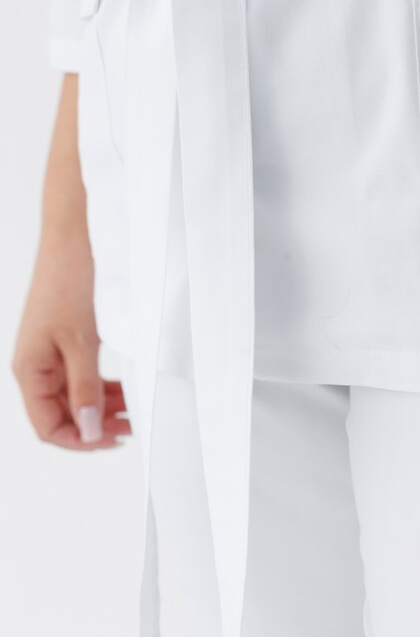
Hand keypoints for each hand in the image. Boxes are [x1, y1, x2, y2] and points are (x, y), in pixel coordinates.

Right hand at [10, 74, 130, 450]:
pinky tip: (127, 387)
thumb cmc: (70, 278)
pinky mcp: (69, 337)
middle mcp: (37, 365)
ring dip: (104, 407)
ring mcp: (52, 351)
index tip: (114, 439)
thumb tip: (90, 431)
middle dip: (95, 426)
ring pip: (76, 396)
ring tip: (134, 411)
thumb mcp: (82, 339)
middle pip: (63, 415)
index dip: (80, 440)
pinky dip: (105, 386)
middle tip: (131, 428)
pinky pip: (84, 375)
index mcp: (30, 370)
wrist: (76, 233)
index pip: (48, 427)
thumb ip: (85, 387)